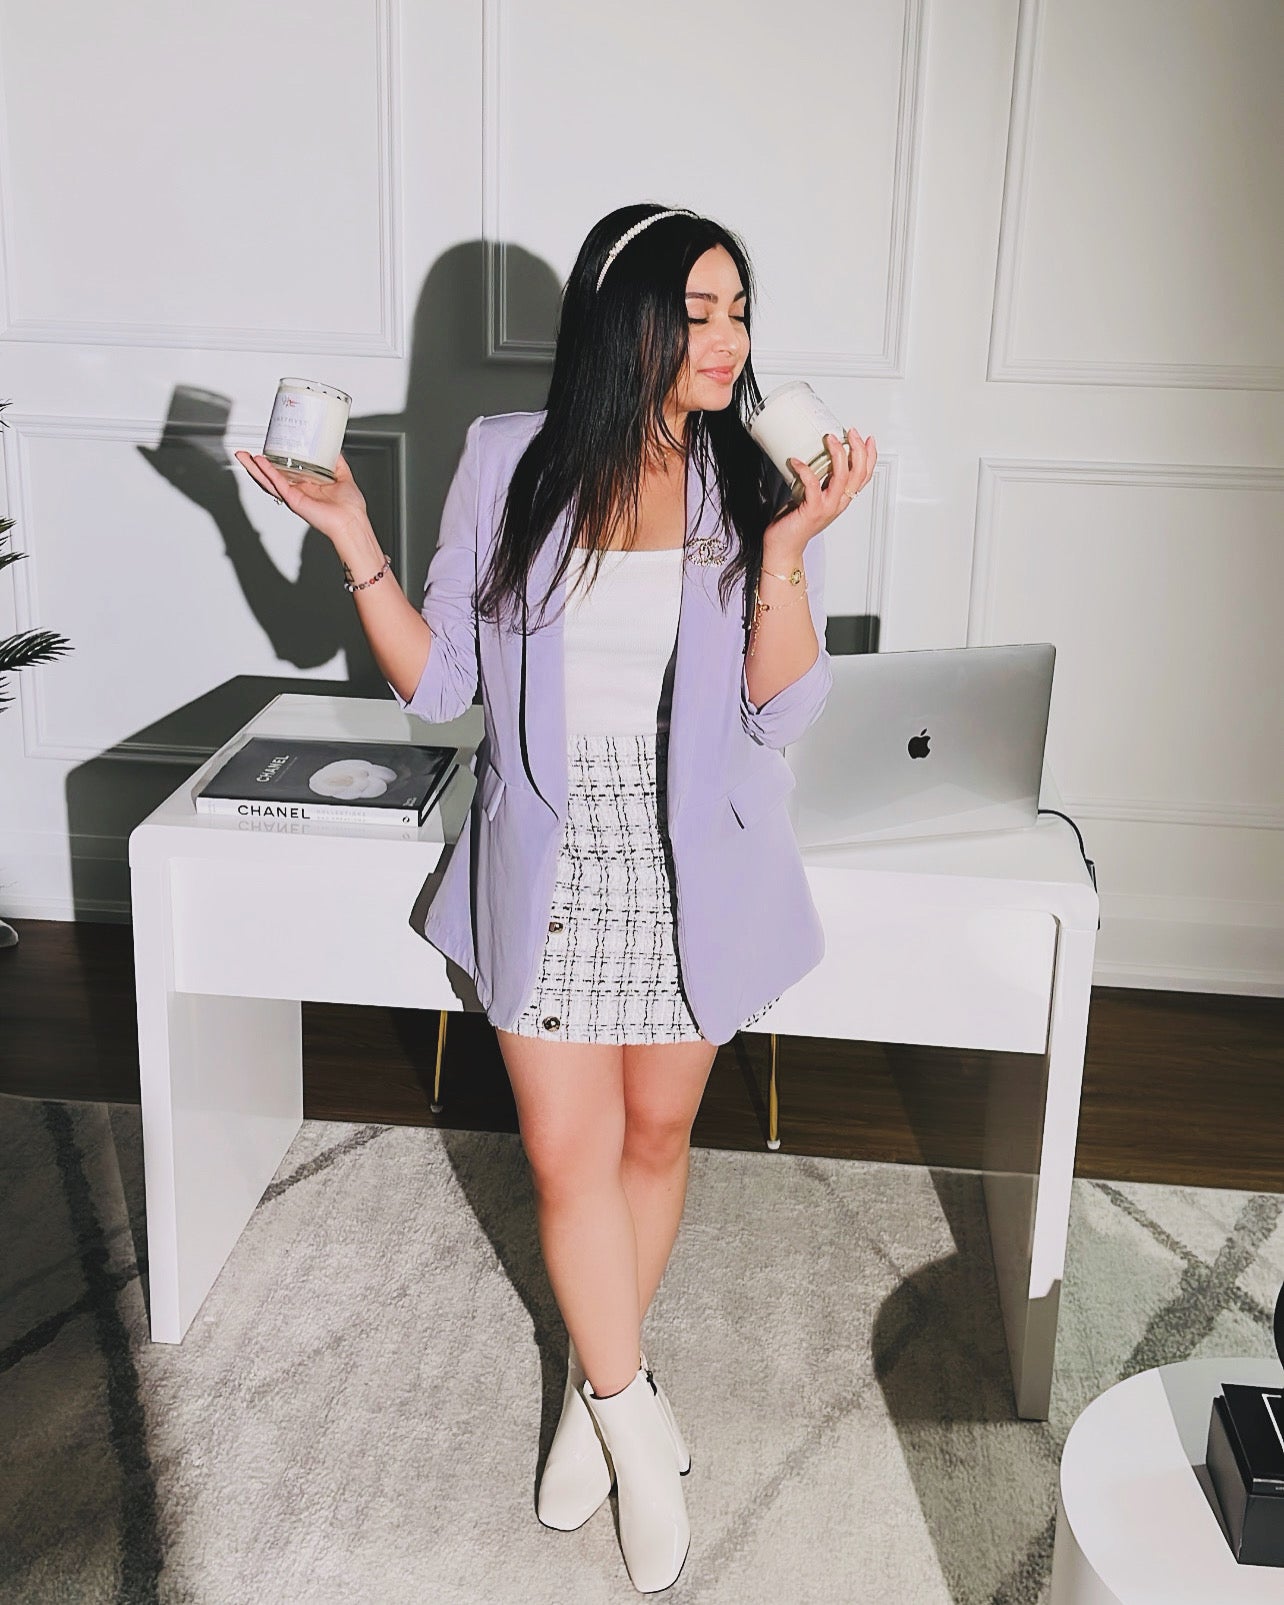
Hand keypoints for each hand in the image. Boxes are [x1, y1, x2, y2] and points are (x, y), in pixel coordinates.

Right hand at [233, 449, 369, 548]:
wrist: (351, 521)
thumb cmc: (349, 507)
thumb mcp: (343, 476)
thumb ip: (336, 462)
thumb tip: (333, 448)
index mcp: (307, 485)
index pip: (286, 471)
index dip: (275, 461)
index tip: (268, 448)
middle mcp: (298, 490)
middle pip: (272, 476)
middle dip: (256, 465)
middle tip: (245, 453)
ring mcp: (294, 495)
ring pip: (269, 480)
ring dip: (254, 468)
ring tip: (243, 457)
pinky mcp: (294, 499)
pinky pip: (277, 484)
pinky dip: (268, 472)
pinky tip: (260, 463)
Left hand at [765, 427, 876, 551]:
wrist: (784, 548)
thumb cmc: (794, 524)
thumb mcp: (812, 498)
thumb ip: (818, 482)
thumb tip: (812, 459)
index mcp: (840, 499)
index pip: (864, 477)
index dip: (869, 457)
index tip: (866, 439)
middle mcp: (838, 503)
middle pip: (859, 474)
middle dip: (858, 449)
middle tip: (851, 433)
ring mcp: (827, 507)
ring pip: (842, 477)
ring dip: (838, 454)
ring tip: (830, 439)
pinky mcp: (812, 510)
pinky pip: (813, 485)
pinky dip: (805, 470)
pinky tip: (796, 461)